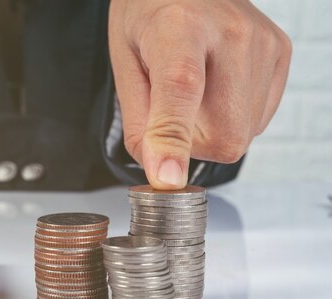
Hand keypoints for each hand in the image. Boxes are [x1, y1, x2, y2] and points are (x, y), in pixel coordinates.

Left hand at [109, 0, 291, 188]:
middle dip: (193, 144)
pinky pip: (258, 120)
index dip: (173, 139)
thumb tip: (160, 171)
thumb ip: (139, 120)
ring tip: (196, 90)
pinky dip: (233, 118)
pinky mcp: (280, 53)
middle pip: (225, 134)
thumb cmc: (149, 16)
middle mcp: (231, 33)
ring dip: (213, 131)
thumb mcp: (124, 63)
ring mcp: (262, 43)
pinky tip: (217, 87)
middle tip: (172, 111)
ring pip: (243, 135)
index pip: (181, 89)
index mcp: (179, 28)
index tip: (168, 177)